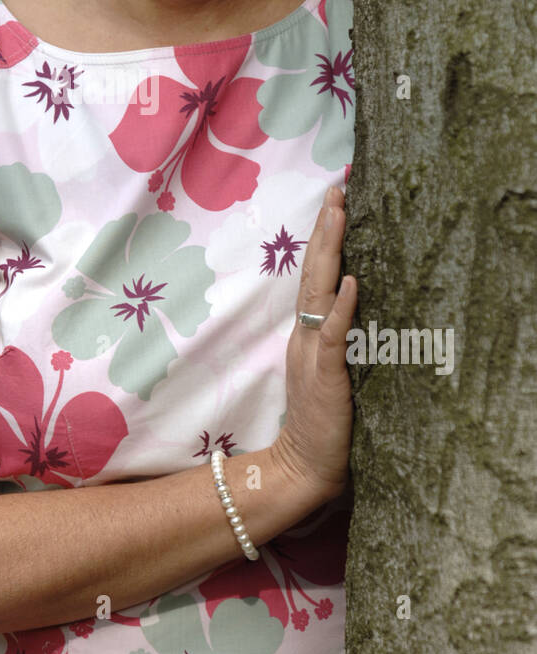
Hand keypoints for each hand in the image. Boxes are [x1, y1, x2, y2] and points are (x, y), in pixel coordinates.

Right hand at [271, 186, 357, 502]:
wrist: (303, 464)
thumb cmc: (320, 421)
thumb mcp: (325, 369)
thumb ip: (330, 335)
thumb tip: (344, 297)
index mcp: (304, 331)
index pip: (314, 274)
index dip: (324, 238)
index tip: (335, 201)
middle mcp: (304, 333)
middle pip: (312, 271)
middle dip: (326, 229)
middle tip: (336, 190)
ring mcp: (312, 351)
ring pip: (318, 291)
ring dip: (330, 252)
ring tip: (339, 215)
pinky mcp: (325, 374)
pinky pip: (332, 335)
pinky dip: (340, 307)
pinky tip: (350, 282)